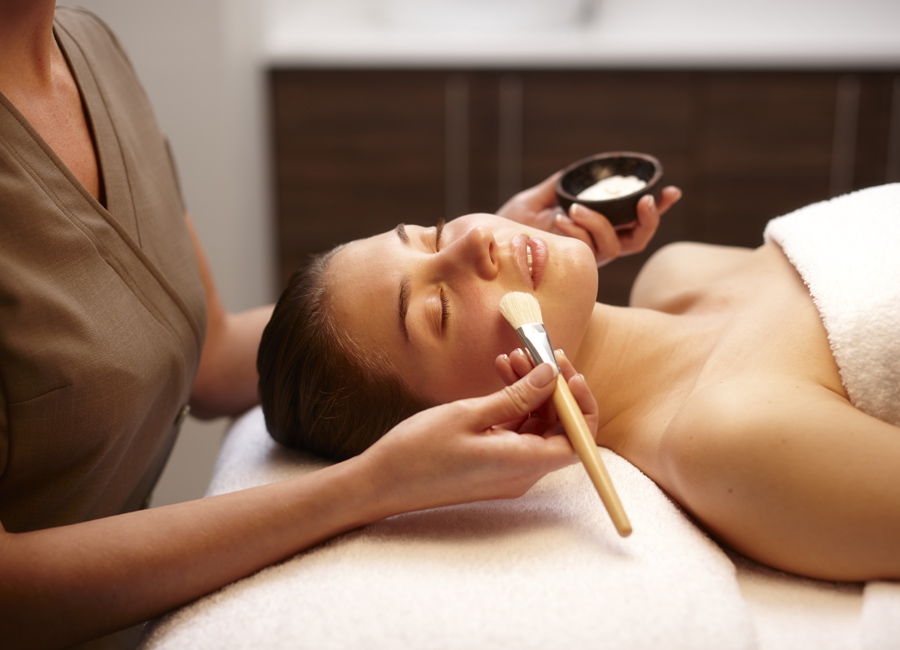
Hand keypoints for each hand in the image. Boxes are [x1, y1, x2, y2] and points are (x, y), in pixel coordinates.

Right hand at [361, 363, 581, 515]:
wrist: (381, 483)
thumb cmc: (419, 451)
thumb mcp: (469, 414)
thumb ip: (517, 396)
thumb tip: (553, 375)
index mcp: (522, 465)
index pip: (579, 441)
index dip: (580, 405)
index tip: (566, 372)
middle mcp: (522, 473)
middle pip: (560, 429)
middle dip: (553, 388)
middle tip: (538, 351)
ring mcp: (508, 470)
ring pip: (537, 426)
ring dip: (530, 391)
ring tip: (512, 356)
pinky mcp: (493, 464)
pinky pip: (516, 432)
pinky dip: (514, 405)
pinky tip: (500, 375)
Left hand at [497, 172, 681, 267]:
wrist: (490, 242)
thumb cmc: (514, 224)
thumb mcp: (539, 197)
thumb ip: (561, 185)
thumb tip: (580, 171)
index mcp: (598, 228)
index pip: (635, 220)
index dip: (657, 209)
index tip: (672, 191)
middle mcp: (597, 246)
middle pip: (638, 239)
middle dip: (648, 219)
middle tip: (643, 200)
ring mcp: (585, 258)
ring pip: (615, 246)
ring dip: (601, 224)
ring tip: (574, 209)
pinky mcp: (571, 266)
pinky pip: (588, 251)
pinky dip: (580, 232)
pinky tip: (562, 218)